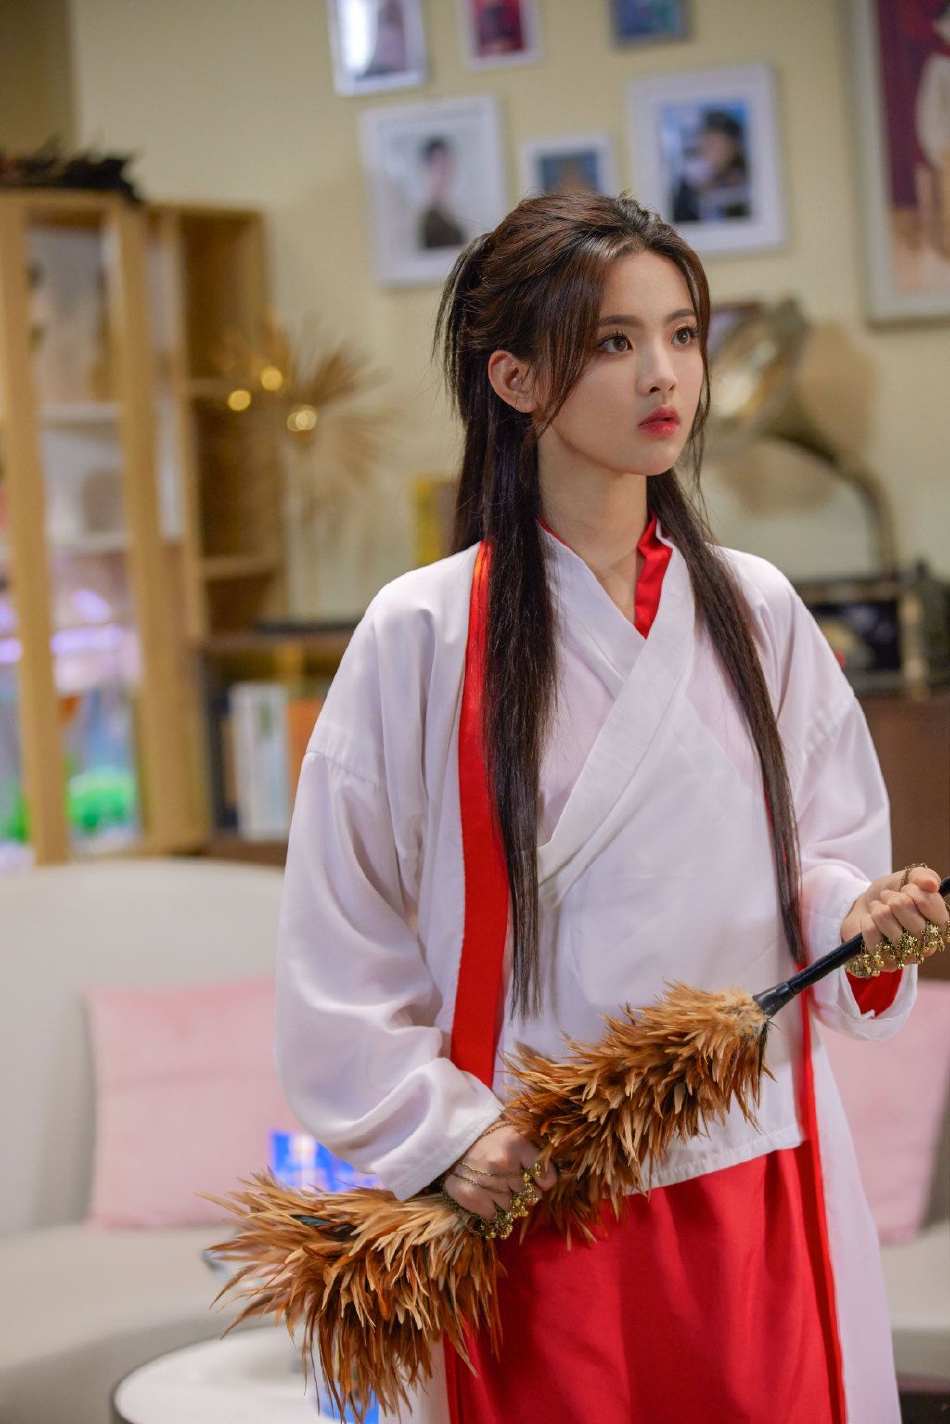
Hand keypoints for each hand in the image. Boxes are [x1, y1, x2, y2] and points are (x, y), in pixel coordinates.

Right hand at [442, 1120, 556, 1222]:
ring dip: (508, 1202)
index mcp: (517, 1144)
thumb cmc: (489, 1138)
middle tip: (513, 1183)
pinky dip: (491, 1209)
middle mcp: (503, 1163)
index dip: (544, 1181)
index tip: (538, 1180)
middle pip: (531, 1196)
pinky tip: (485, 1195)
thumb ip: (533, 1152)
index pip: (547, 1177)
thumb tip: (548, 1179)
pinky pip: (494, 1215)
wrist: (452, 1141)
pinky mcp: (472, 1197)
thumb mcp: (514, 1133)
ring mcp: (487, 1182)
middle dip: (525, 1193)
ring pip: (512, 1208)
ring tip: (497, 1188)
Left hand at [841, 866, 948, 971]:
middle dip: (892, 898)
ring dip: (878, 909)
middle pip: (905, 909)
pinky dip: (867, 921)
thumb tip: (932, 884)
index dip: (913, 890)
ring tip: (879, 910)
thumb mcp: (906, 879)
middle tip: (889, 900)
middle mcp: (928, 944)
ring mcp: (908, 956)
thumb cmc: (891, 896)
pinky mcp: (886, 963)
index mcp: (939, 924)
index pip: (930, 903)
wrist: (864, 912)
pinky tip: (871, 924)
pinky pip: (871, 931)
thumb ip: (922, 876)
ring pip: (885, 918)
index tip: (907, 889)